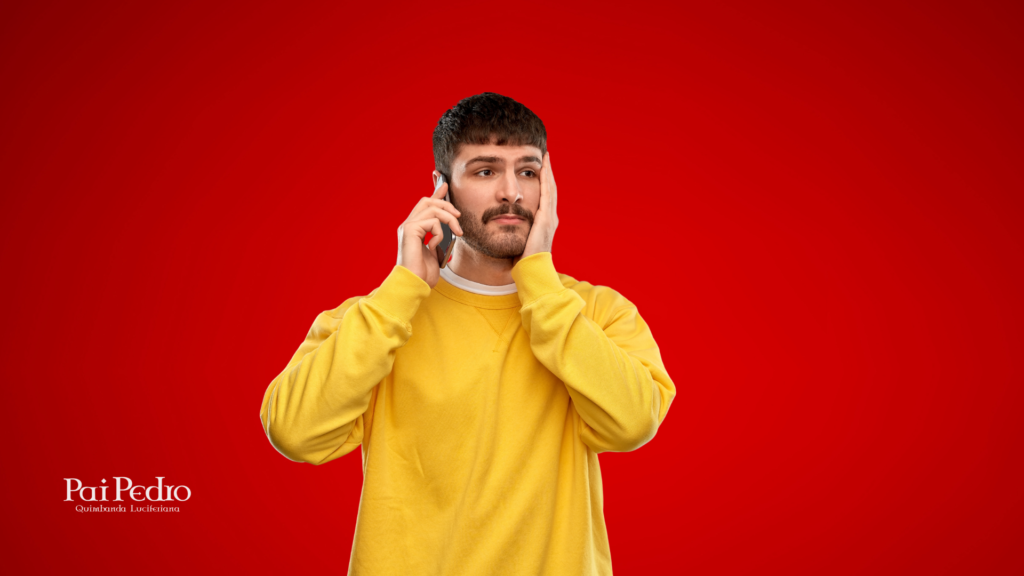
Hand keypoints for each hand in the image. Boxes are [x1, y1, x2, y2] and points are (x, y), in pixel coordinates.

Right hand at [396, 181, 463, 287]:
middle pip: (428, 201)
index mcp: (413, 229)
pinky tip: (435, 246)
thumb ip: (439, 236)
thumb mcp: (436, 251)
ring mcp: (407, 227)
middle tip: (458, 216)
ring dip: (450, 219)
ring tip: (458, 233)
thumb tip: (450, 227)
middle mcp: (408, 225)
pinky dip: (440, 233)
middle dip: (446, 204)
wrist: (414, 284)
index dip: (436, 194)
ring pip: (433, 209)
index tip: (445, 185)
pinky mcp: (409, 231)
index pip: (425, 204)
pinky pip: (432, 221)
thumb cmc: (424, 273)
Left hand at [513, 151, 557, 265]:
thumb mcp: (519, 240)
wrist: (531, 272)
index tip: (539, 167)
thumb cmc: (522, 260)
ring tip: (545, 157)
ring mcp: (549, 218)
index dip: (543, 181)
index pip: (544, 196)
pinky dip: (545, 180)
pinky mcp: (545, 219)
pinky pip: (546, 194)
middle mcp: (550, 218)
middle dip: (547, 172)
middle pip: (550, 189)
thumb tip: (504, 224)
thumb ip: (515, 230)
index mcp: (544, 223)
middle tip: (545, 156)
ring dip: (547, 172)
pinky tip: (541, 168)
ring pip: (550, 188)